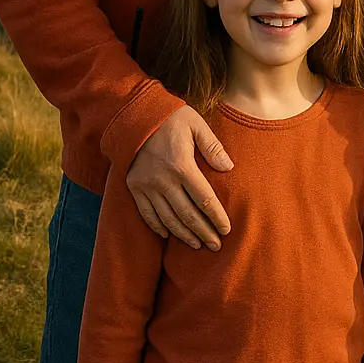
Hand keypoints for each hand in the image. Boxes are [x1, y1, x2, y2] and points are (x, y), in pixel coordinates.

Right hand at [126, 105, 233, 249]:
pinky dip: (158, 227)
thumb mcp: (196, 124)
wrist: (134, 116)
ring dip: (184, 234)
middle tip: (217, 246)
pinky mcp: (134, 187)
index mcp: (182, 165)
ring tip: (198, 244)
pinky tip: (169, 235)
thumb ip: (213, 147)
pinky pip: (147, 214)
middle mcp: (163, 180)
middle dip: (204, 232)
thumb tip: (229, 167)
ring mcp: (147, 186)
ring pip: (168, 218)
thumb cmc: (171, 118)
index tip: (227, 230)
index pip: (204, 199)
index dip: (216, 217)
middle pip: (188, 214)